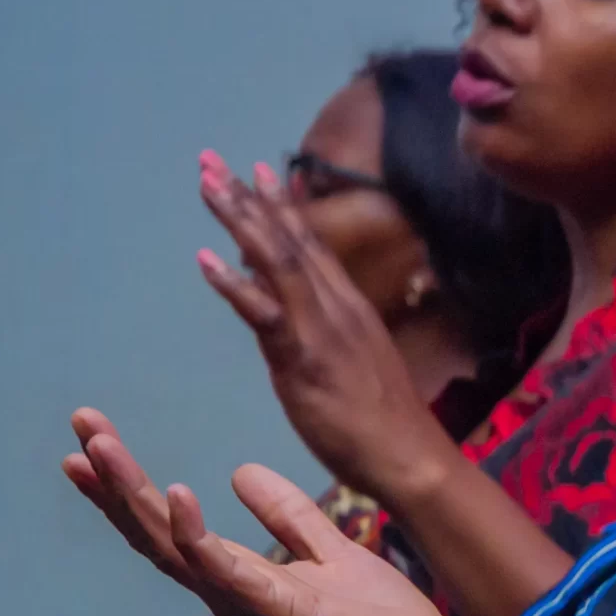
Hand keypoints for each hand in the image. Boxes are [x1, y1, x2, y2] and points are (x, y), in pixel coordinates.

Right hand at [62, 411, 466, 615]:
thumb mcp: (329, 552)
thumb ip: (287, 516)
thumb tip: (240, 470)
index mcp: (238, 577)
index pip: (167, 526)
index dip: (128, 486)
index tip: (92, 440)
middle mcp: (228, 594)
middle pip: (154, 532)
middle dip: (113, 480)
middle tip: (79, 424)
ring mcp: (247, 607)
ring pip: (172, 547)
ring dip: (132, 497)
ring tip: (99, 447)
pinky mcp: (279, 615)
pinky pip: (227, 572)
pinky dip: (196, 536)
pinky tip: (178, 493)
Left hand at [196, 151, 450, 501]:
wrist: (411, 456)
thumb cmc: (385, 423)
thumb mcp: (357, 367)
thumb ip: (329, 337)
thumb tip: (299, 322)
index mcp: (350, 308)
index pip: (313, 245)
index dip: (282, 207)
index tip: (257, 170)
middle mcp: (337, 307)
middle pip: (289, 240)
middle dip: (248, 198)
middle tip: (210, 159)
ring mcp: (321, 329)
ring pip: (276, 262)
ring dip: (239, 221)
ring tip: (207, 184)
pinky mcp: (304, 358)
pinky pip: (264, 314)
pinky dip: (234, 283)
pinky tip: (205, 260)